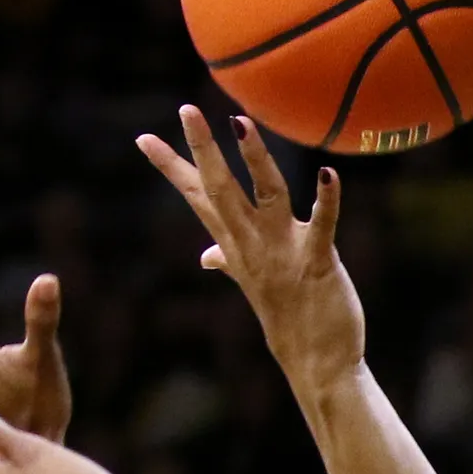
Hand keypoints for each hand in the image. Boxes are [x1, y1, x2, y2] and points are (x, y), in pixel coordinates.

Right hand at [138, 106, 365, 379]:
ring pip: (266, 195)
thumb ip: (228, 261)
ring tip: (241, 123)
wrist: (315, 363)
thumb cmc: (288, 318)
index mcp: (235, 245)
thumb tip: (206, 257)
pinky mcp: (316, 262)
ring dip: (255, 158)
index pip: (197, 197)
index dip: (171, 167)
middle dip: (202, 150)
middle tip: (186, 109)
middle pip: (220, 190)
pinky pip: (321, 225)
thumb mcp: (251, 284)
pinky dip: (326, 200)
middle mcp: (252, 245)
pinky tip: (328, 174)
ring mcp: (283, 252)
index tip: (145, 137)